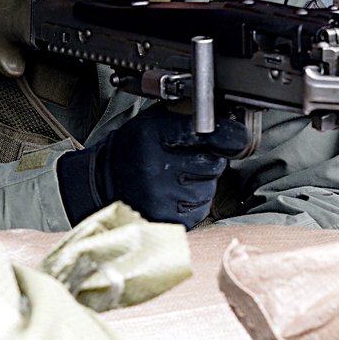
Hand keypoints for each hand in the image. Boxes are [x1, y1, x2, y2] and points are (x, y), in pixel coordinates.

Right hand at [56, 105, 253, 227]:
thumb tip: (230, 123)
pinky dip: (194, 203)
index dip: (227, 134)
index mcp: (153, 136)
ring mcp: (161, 196)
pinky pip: (199, 209)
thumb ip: (187, 120)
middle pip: (213, 163)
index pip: (204, 133)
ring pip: (209, 188)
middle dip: (209, 160)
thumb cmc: (133, 149)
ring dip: (201, 183)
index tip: (237, 137)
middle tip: (188, 159)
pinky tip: (173, 195)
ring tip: (175, 179)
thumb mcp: (153, 122)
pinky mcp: (165, 219)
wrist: (101, 181)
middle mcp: (157, 168)